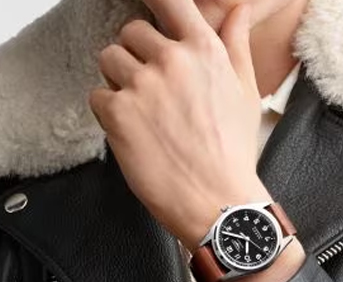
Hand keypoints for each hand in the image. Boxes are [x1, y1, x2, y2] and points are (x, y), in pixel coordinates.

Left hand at [88, 0, 271, 250]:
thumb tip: (236, 9)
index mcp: (203, 50)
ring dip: (118, 82)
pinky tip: (133, 134)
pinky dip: (109, 114)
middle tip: (150, 90)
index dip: (152, 0)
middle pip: (130, 33)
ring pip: (109, 60)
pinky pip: (97, 97)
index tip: (145, 5)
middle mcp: (170, 60)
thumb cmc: (233, 154)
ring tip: (141, 114)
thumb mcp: (245, 94)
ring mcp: (141, 86)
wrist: (216, 202)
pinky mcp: (118, 114)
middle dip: (136, 56)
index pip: (168, 0)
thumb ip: (236, 45)